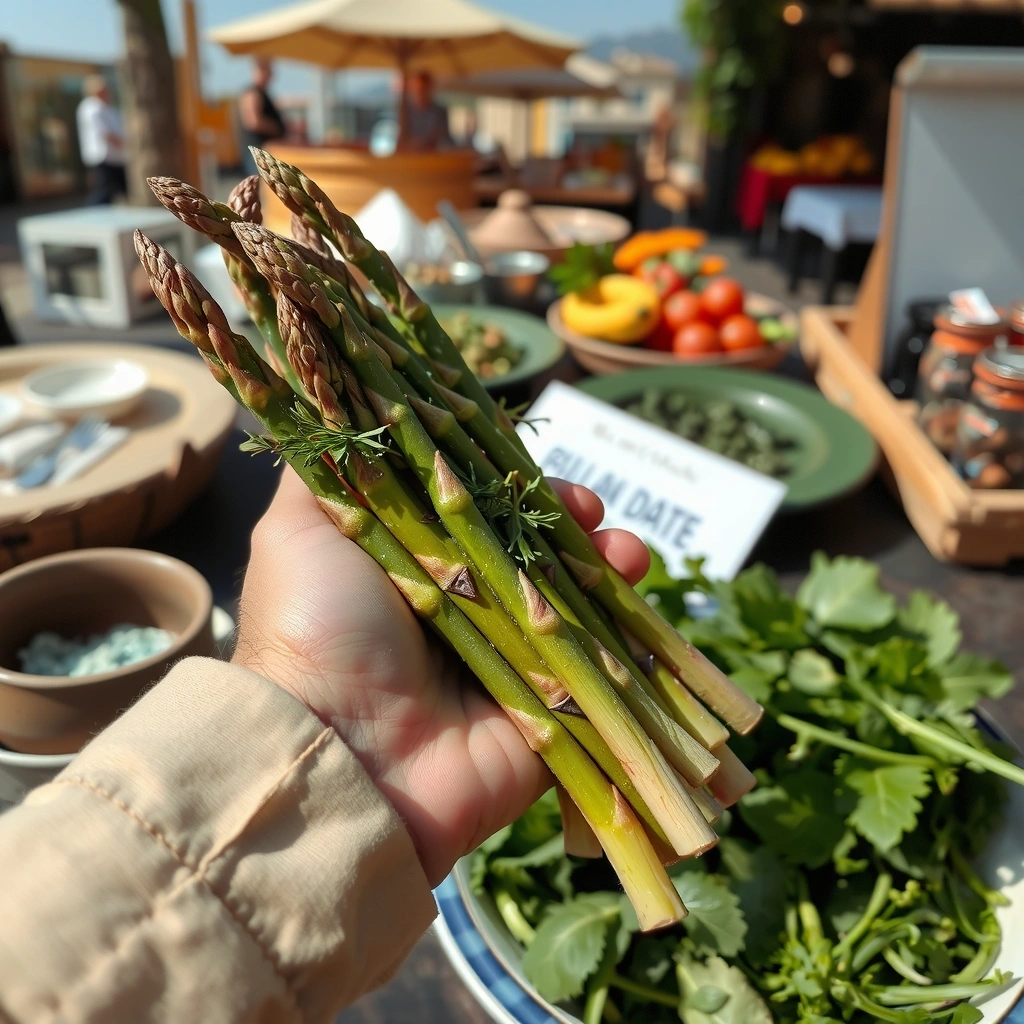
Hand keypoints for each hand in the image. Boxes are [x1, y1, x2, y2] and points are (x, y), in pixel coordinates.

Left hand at [233, 466, 649, 884]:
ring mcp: (508, 663)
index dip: (512, 488)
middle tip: (584, 508)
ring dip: (605, 563)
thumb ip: (326, 471)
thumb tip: (339, 415)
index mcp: (413, 569)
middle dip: (567, 521)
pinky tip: (632, 585)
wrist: (339, 751)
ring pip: (573, 602)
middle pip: (532, 551)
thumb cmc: (314, 629)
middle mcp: (462, 612)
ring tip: (621, 549)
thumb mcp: (298, 530)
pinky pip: (600, 664)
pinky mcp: (547, 712)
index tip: (533, 471)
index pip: (477, 512)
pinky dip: (626, 627)